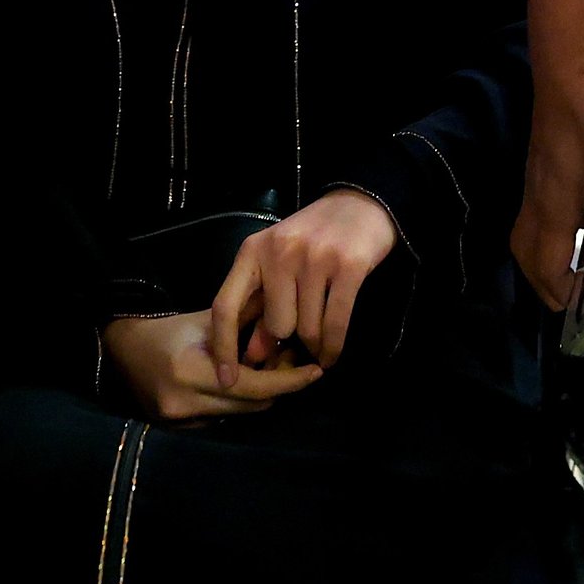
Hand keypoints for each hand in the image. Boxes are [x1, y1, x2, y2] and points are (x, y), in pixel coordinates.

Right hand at [102, 310, 320, 420]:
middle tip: (294, 361)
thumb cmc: (168, 327)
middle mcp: (185, 404)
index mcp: (191, 372)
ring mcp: (179, 422)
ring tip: (269, 368)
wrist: (123, 348)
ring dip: (259, 395)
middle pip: (252, 405)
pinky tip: (241, 382)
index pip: (253, 386)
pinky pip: (223, 419)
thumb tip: (291, 329)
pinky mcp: (178, 430)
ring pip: (241, 414)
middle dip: (278, 386)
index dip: (289, 380)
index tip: (316, 371)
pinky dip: (237, 402)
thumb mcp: (208, 319)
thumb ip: (246, 326)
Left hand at [211, 191, 397, 386]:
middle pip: (276, 326)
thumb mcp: (277, 262)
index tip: (226, 379)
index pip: (226, 305)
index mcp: (252, 251)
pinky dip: (334, 347)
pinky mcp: (348, 266)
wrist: (359, 203)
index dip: (223, 346)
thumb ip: (262, 304)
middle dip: (289, 340)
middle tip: (300, 341)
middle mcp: (279, 252)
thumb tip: (253, 356)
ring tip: (319, 345)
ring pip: (307, 329)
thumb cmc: (312, 237)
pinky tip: (332, 355)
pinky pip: (336, 324)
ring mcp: (314, 258)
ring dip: (315, 345)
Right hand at [514, 32, 583, 310]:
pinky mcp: (555, 152)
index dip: (561, 293)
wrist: (570, 51)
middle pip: (527, 249)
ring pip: (541, 224)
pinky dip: (574, 216)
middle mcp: (542, 191)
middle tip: (576, 291)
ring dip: (561, 247)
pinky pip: (556, 199)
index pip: (545, 263)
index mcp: (555, 201)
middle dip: (546, 278)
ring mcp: (545, 170)